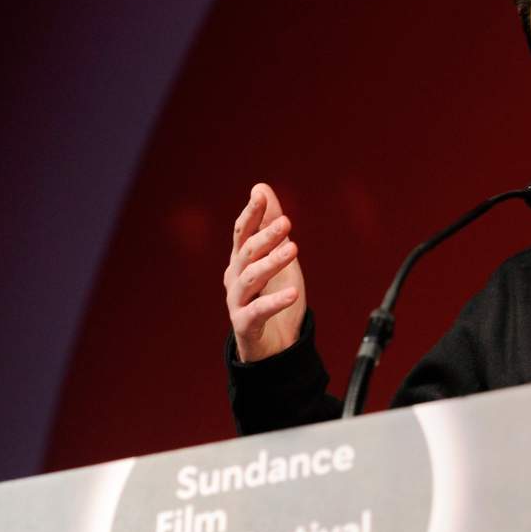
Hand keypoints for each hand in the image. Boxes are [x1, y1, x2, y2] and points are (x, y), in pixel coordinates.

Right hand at [223, 182, 305, 361]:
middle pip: (248, 252)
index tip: (261, 194)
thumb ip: (270, 225)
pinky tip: (293, 293)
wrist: (274, 344)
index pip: (243, 232)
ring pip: (251, 278)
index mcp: (241, 260)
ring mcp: (238, 301)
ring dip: (272, 262)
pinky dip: (275, 301)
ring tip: (294, 249)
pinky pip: (259, 311)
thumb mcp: (278, 256)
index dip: (251, 214)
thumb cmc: (274, 295)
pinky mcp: (245, 324)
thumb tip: (261, 187)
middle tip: (286, 222)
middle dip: (266, 235)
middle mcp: (235, 278)